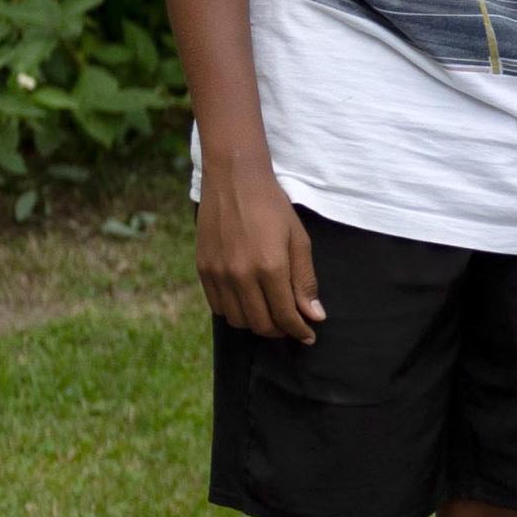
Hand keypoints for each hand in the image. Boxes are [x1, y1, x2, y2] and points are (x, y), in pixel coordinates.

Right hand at [196, 155, 321, 341]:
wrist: (234, 181)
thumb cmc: (273, 207)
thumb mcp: (298, 240)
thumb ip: (305, 281)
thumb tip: (314, 316)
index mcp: (269, 267)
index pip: (285, 316)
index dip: (300, 331)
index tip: (309, 336)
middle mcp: (240, 275)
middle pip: (261, 324)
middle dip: (281, 331)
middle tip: (292, 326)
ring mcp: (218, 274)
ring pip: (238, 320)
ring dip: (257, 323)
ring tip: (271, 314)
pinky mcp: (202, 269)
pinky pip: (218, 307)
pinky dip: (235, 312)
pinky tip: (248, 302)